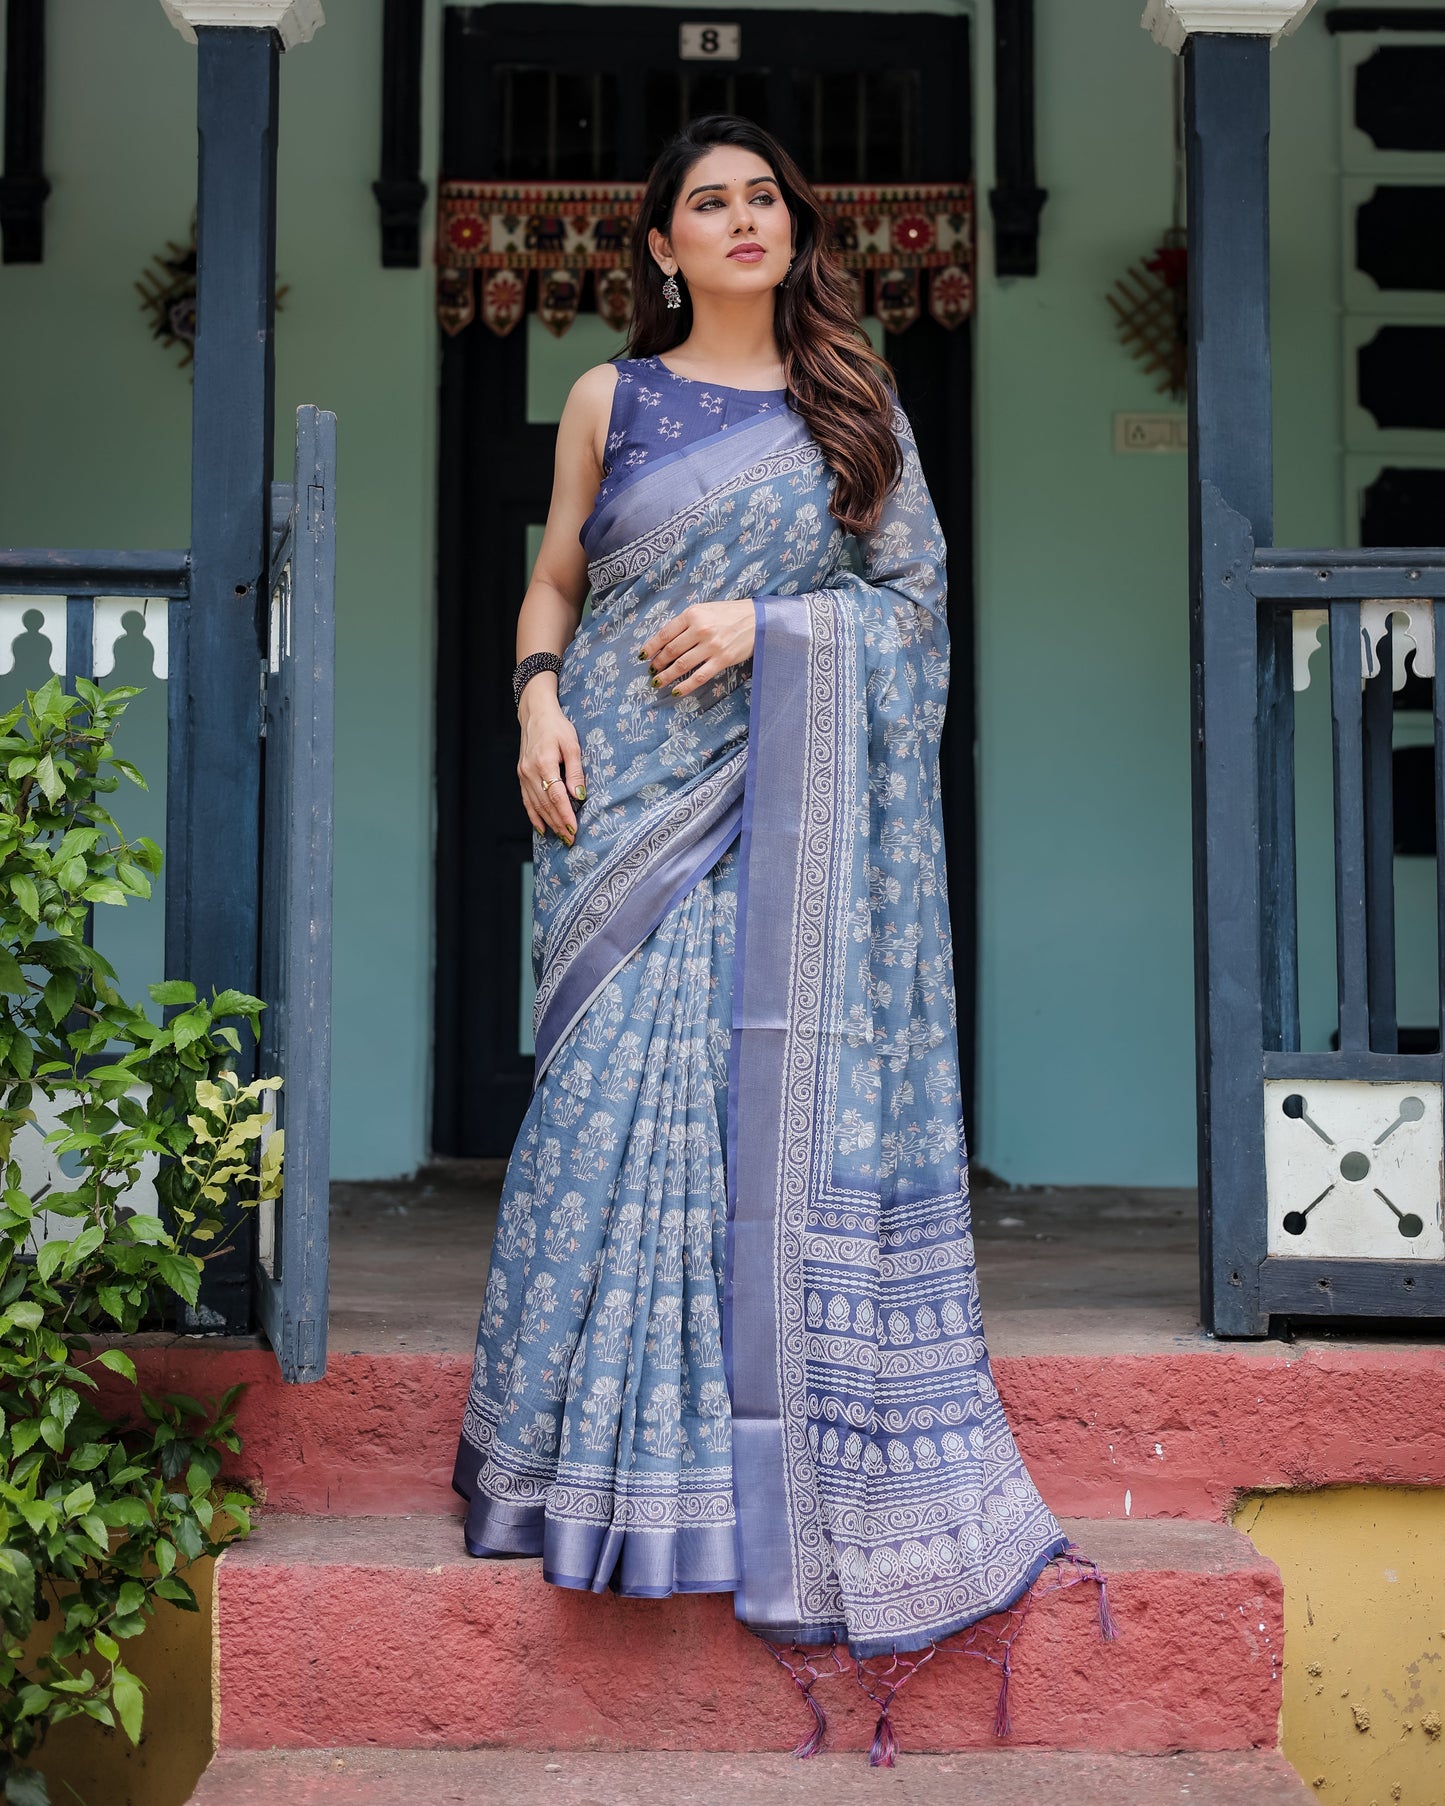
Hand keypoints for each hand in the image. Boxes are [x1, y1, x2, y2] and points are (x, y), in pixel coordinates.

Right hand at [517, 688, 584, 843]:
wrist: (536, 714)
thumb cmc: (557, 727)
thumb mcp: (572, 744)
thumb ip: (575, 771)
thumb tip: (578, 795)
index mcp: (543, 763)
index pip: (556, 796)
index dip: (565, 815)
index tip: (575, 829)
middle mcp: (530, 772)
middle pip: (545, 804)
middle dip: (559, 824)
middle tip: (571, 840)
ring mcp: (523, 774)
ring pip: (536, 805)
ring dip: (549, 823)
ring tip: (561, 837)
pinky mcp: (521, 775)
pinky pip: (527, 800)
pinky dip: (534, 816)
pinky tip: (542, 828)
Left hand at [642, 600, 754, 696]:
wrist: (758, 620)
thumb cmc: (730, 614)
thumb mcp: (705, 609)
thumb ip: (686, 622)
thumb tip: (666, 640)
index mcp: (693, 614)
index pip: (665, 633)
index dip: (651, 647)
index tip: (643, 656)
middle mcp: (701, 629)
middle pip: (671, 650)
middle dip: (658, 663)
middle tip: (651, 670)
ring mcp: (712, 646)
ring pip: (682, 665)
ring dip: (667, 675)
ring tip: (658, 681)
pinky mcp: (722, 660)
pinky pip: (699, 677)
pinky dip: (685, 686)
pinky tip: (675, 691)